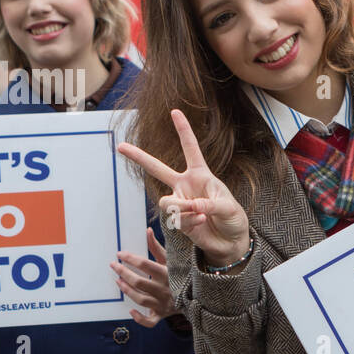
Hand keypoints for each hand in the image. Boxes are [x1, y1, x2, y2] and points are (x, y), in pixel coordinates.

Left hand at [111, 228, 178, 327]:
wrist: (197, 296)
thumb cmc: (180, 275)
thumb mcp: (170, 261)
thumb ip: (156, 248)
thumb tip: (147, 230)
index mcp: (168, 274)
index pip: (146, 265)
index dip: (131, 259)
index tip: (120, 254)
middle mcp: (165, 290)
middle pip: (140, 282)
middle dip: (124, 273)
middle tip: (113, 265)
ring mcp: (163, 304)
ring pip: (141, 300)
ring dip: (127, 291)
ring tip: (118, 281)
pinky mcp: (161, 315)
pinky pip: (150, 321)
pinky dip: (140, 318)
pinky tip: (130, 311)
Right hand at [117, 110, 250, 266]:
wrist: (230, 242)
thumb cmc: (233, 219)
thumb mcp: (228, 207)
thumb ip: (210, 205)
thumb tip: (191, 205)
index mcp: (200, 175)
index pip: (190, 149)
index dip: (183, 130)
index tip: (175, 111)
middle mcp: (185, 186)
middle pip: (157, 168)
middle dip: (138, 157)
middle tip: (120, 146)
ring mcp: (180, 203)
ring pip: (165, 202)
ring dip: (181, 209)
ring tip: (199, 214)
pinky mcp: (177, 220)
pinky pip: (174, 219)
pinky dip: (188, 222)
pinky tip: (200, 223)